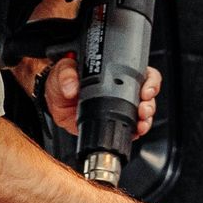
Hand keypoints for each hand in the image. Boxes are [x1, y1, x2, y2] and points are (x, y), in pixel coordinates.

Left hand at [43, 58, 160, 140]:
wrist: (52, 98)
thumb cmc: (60, 80)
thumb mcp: (61, 70)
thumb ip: (66, 74)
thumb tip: (71, 85)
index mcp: (114, 71)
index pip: (141, 71)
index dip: (149, 80)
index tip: (145, 90)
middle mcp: (120, 88)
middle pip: (147, 94)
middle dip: (150, 103)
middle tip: (144, 109)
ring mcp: (117, 106)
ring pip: (142, 112)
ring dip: (145, 119)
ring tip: (141, 123)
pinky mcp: (111, 121)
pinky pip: (130, 128)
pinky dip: (135, 132)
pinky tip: (136, 132)